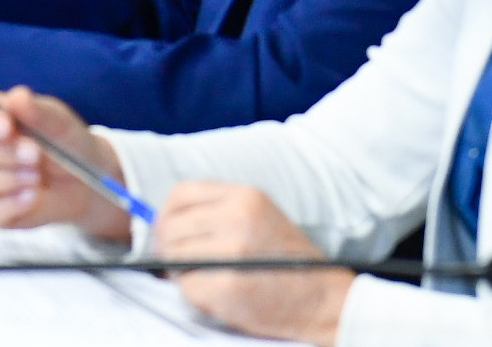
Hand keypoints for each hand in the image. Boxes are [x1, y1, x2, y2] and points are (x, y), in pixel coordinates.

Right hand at [0, 86, 131, 240]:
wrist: (83, 182)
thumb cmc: (64, 143)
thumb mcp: (59, 122)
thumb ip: (38, 110)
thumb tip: (17, 96)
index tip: (7, 127)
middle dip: (0, 152)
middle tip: (34, 154)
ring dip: (3, 179)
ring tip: (36, 177)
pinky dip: (7, 205)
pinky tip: (31, 197)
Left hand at [156, 182, 349, 345]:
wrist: (325, 299)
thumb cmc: (288, 261)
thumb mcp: (259, 216)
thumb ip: (219, 211)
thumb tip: (166, 221)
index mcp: (244, 196)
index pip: (181, 193)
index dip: (166, 214)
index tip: (166, 232)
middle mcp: (238, 218)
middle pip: (172, 227)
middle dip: (168, 249)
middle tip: (177, 264)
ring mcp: (233, 252)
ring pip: (175, 257)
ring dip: (181, 273)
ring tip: (205, 279)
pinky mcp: (228, 286)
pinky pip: (187, 287)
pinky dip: (194, 295)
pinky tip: (217, 295)